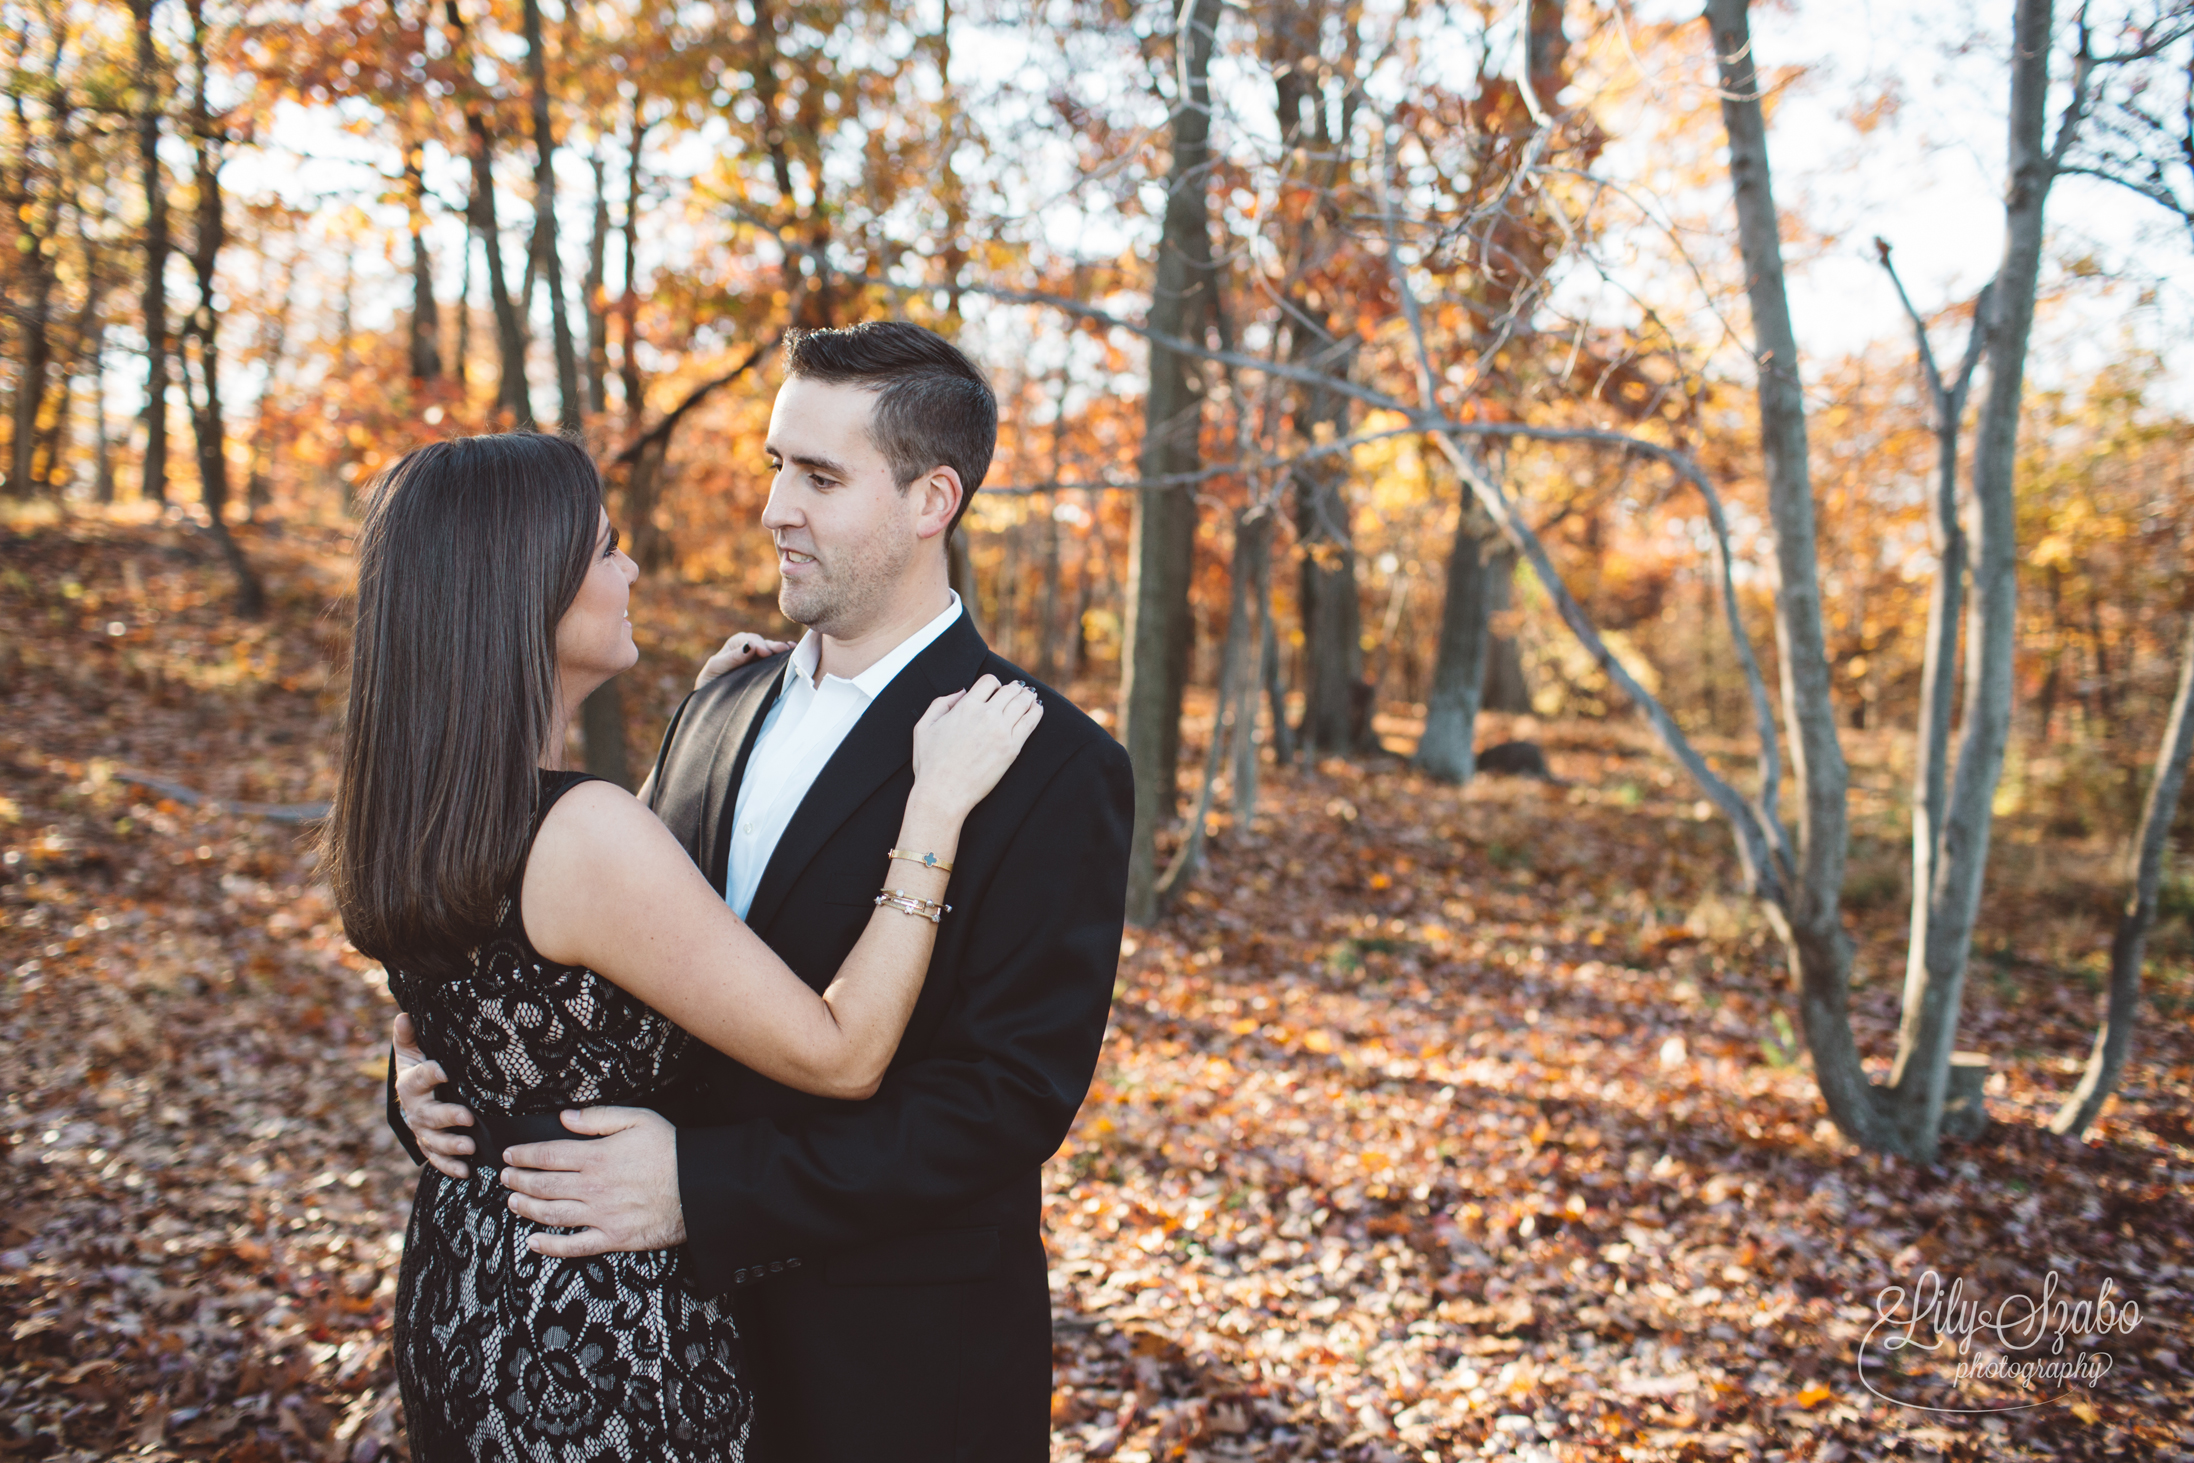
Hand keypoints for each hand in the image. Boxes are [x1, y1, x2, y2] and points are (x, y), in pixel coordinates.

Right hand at [392, 1013, 473, 1179]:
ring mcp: (422, 1131)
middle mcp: (416, 1110)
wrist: (412, 1097)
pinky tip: (466, 1170)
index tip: (446, 1070)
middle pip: (429, 1115)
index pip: (421, 1077)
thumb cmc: (418, 1068)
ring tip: (470, 1145)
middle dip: (448, 1117)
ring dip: (451, 1145)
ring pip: (434, 1140)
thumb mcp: (412, 1051)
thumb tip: (403, 1015)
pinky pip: (437, 1159)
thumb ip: (408, 1036)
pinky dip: (450, 1166)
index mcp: (411, 1083)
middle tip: (468, 1117)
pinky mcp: (430, 1146)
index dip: (431, 1073)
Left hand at [499, 1107, 684, 1256]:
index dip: (524, 1155)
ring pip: (552, 1214)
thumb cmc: (672, 1151)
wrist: (700, 1187)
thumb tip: (565, 1117)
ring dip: (527, 1208)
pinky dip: (550, 1247)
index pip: (548, 1155)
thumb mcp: (638, 1119)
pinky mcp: (612, 1238)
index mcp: (597, 1157)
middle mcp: (593, 1188)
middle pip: (544, 1185)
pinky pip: (575, 1246)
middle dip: (519, 1181)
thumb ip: (598, 1118)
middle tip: (505, 1178)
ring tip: (513, 1203)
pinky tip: (533, 1242)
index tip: (510, 1155)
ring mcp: (600, 1215)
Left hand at [696, 631, 793, 688]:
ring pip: (771, 653)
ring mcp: (757, 661)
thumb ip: (732, 658)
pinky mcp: (764, 671)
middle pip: (763, 644)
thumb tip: (750, 645)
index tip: (765, 652)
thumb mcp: (716, 668)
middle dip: (773, 646)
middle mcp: (748, 650)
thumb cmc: (709, 682)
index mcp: (735, 645)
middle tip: (783, 650)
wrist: (710, 702)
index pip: (749, 639)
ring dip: (780, 651)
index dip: (758, 644)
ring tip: (791, 650)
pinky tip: (793, 652)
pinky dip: (784, 657)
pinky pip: (775, 662)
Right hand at [909, 675, 1043, 817]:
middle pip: (1009, 691)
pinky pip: (1030, 722)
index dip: (995, 682)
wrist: (943, 792)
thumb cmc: (930, 763)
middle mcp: (986, 715)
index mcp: (965, 707)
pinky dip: (1036, 712)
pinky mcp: (1011, 748)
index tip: (997, 688)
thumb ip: (941, 703)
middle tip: (1019, 690)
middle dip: (1014, 688)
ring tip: (1030, 697)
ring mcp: (1001, 731)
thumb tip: (961, 692)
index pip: (989, 681)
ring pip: (1022, 703)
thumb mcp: (924, 726)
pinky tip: (1037, 709)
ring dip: (1027, 697)